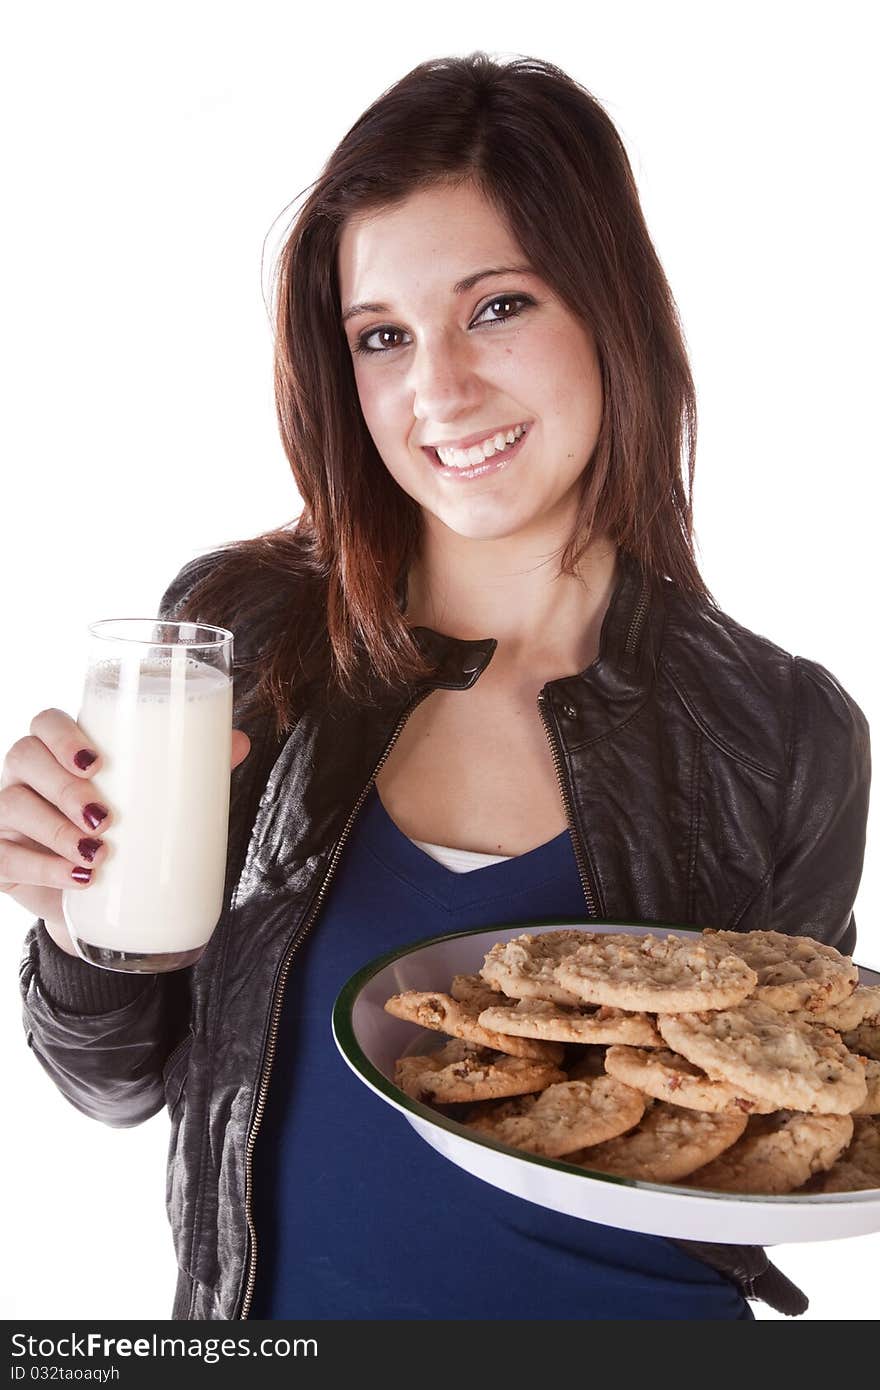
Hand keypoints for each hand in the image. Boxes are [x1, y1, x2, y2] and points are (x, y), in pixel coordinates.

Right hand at [0, 709, 250, 955]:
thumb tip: (239, 741)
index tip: (97, 761)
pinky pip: (3, 857)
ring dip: (56, 831)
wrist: (102, 903)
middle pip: (24, 757)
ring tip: (98, 854)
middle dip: (64, 787)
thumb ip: (192, 768)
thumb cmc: (125, 832)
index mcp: (59, 750)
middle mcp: (25, 776)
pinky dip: (41, 869)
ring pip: (13, 806)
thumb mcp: (156, 800)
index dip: (62, 735)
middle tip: (104, 817)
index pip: (45, 722)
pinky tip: (76, 879)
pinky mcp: (1, 859)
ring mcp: (6, 816)